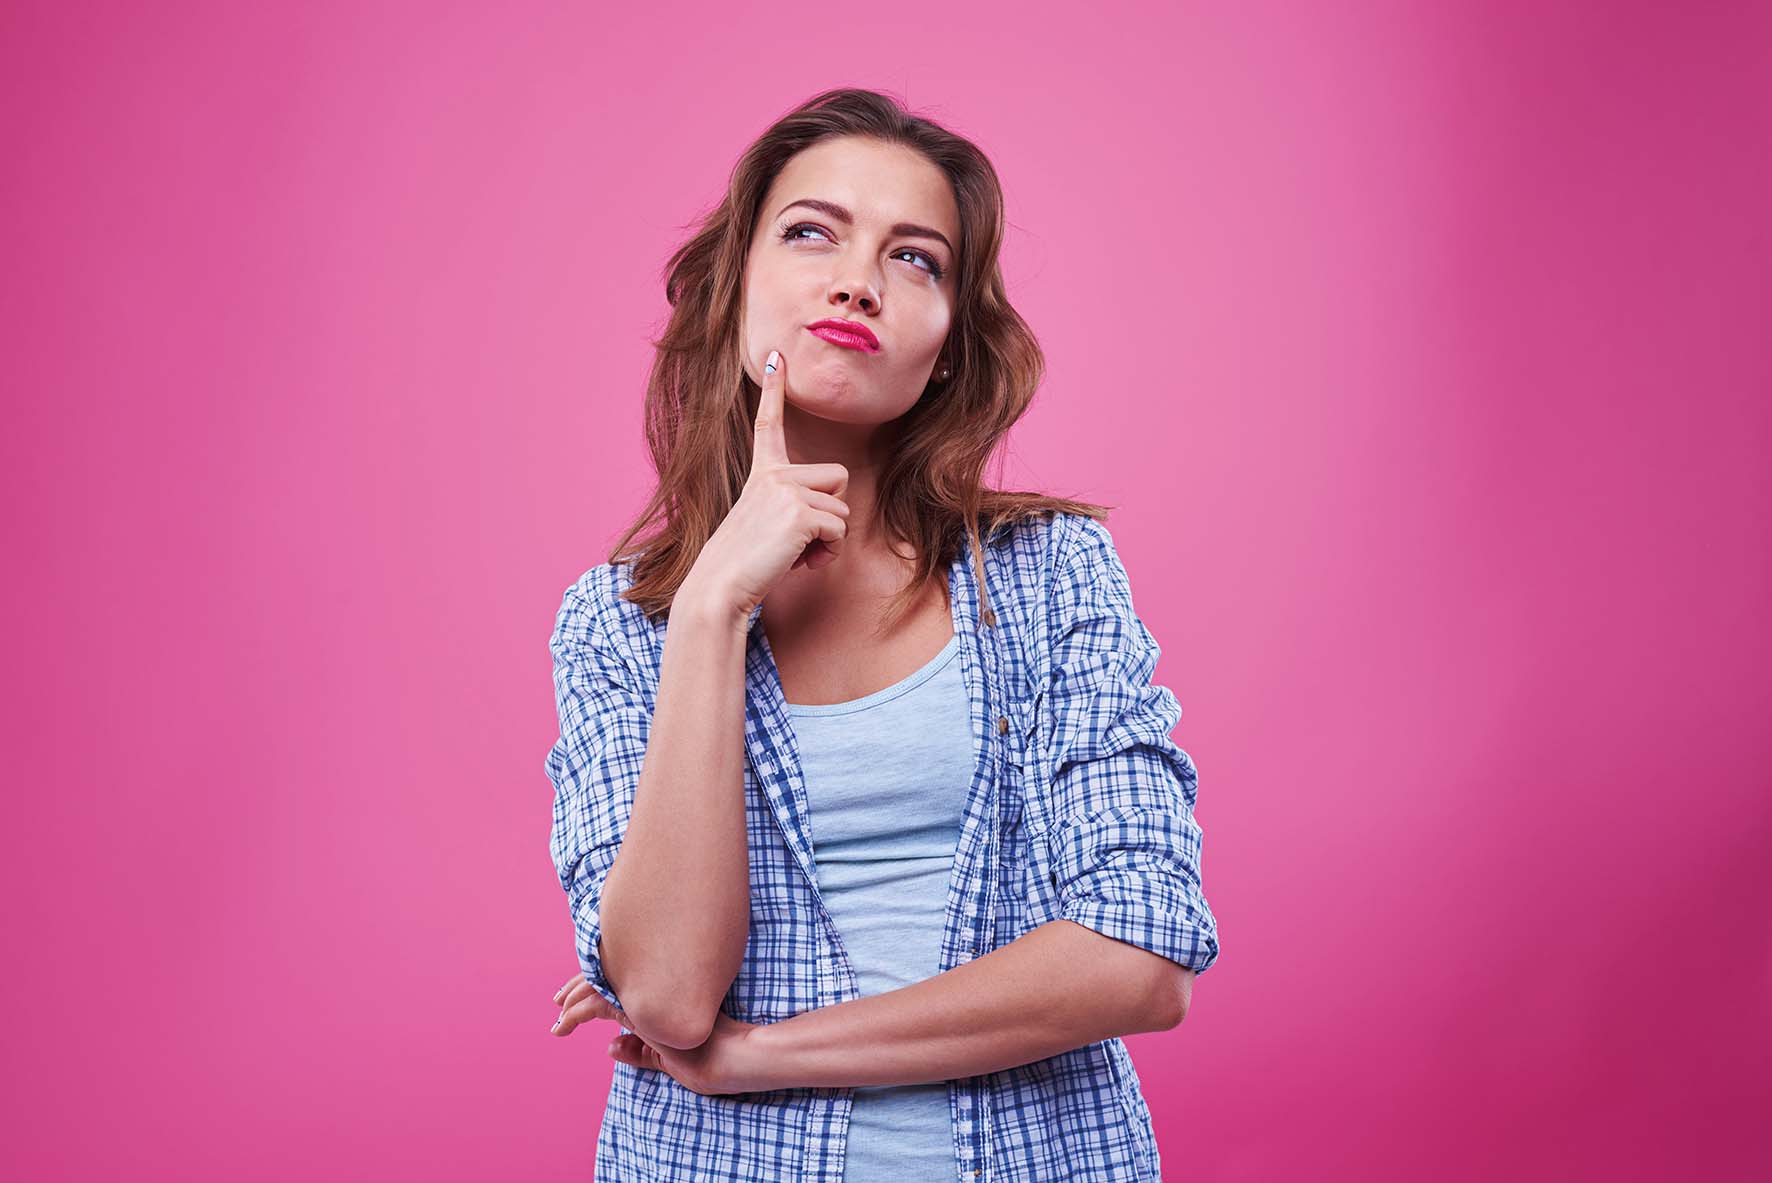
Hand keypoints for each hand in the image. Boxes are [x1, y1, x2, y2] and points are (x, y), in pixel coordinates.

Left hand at [548, 972, 773, 1096]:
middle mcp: (653, 986)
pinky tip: (565, 1024)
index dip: (598, 983)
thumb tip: (610, 1046)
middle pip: (607, 975)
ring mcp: (648, 992)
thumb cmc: (709, 1058)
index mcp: (662, 992)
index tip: (578, 995)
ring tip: (558, 1019)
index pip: (624, 978)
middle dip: (579, 987)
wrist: (731, 1058)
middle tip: (558, 999)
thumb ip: (640, 1050)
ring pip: (599, 986)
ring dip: (573, 1001)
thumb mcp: (665, 1056)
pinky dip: (576, 1013)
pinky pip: (599, 1004)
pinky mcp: (642, 1006)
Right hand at [682, 347, 851, 619]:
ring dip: (830, 540)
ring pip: (842, 510)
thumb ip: (795, 511)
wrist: (720, 586)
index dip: (774, 391)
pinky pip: (839, 530)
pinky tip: (801, 563)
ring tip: (797, 554)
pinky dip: (828, 552)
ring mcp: (786, 490)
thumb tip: (834, 526)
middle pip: (838, 478)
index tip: (777, 356)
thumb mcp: (767, 526)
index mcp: (762, 474)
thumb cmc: (744, 565)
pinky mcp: (799, 513)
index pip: (770, 425)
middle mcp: (774, 475)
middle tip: (803, 539)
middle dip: (833, 512)